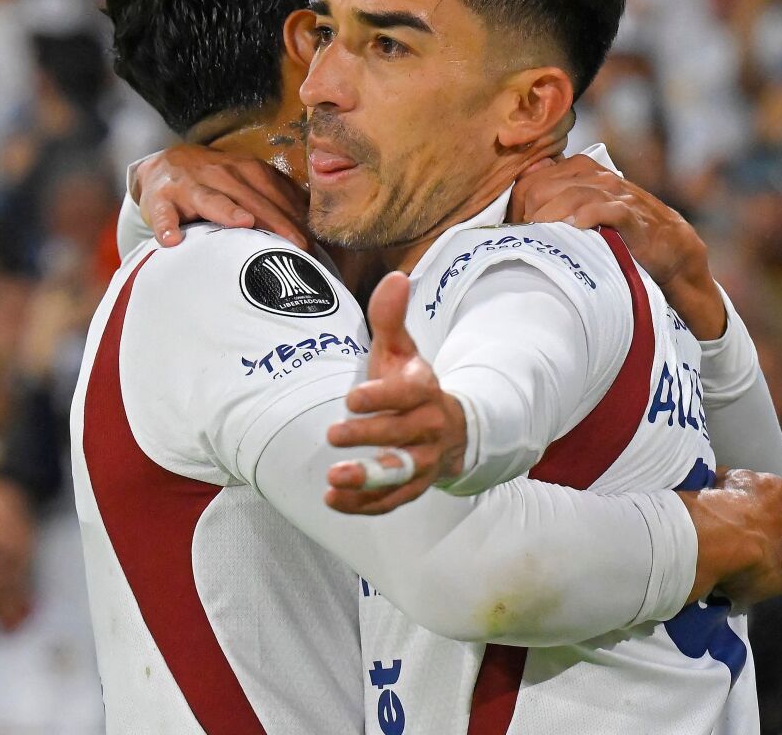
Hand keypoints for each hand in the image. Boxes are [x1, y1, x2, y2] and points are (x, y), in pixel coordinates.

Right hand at [132, 145, 310, 250]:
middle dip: (276, 220)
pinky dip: (166, 225)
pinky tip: (172, 240)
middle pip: (251, 198)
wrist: (164, 166)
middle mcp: (221, 173)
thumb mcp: (247, 182)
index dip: (296, 218)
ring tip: (244, 223)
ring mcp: (190, 186)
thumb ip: (277, 198)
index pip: (276, 193)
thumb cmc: (216, 183)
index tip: (314, 244)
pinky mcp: (161, 199)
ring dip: (227, 210)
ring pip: (211, 198)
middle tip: (296, 245)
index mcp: (246, 170)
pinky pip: (163, 214)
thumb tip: (314, 224)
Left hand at [325, 272, 466, 514]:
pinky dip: (365, 505)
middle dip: (368, 436)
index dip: (382, 397)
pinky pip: (393, 500)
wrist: (449, 430)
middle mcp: (429, 428)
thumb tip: (395, 276)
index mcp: (425, 392)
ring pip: (400, 474)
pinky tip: (333, 501)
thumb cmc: (411, 385)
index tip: (352, 398)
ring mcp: (423, 461)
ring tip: (334, 478)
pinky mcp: (413, 487)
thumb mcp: (401, 351)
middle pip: (401, 435)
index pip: (408, 395)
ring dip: (368, 478)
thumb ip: (390, 318)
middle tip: (332, 434)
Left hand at [509, 155, 726, 338]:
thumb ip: (556, 199)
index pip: (533, 180)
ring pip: (572, 196)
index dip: (518, 206)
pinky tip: (574, 229)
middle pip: (546, 187)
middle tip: (526, 240)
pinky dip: (588, 216)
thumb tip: (518, 197)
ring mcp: (617, 194)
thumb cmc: (620, 232)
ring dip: (551, 217)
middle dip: (529, 214)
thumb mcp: (586, 211)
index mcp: (581, 170)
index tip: (515, 231)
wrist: (670, 250)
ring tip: (541, 237)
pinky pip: (607, 209)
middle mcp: (598, 177)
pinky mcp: (633, 215)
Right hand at [682, 468, 781, 605]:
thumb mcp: (719, 480)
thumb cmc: (714, 506)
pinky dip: (754, 581)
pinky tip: (734, 580)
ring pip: (779, 554)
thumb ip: (732, 484)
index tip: (734, 513)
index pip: (769, 495)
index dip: (751, 506)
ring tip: (734, 563)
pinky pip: (768, 580)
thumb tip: (726, 487)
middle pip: (781, 525)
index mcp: (776, 489)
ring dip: (763, 557)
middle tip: (736, 539)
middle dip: (764, 531)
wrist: (716, 541)